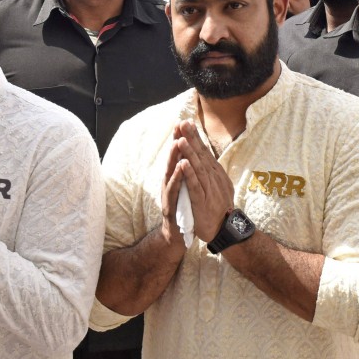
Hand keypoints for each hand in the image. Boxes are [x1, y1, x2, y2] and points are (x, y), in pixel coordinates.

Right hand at [158, 131, 186, 251]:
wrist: (177, 236)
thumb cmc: (182, 210)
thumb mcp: (185, 189)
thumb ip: (186, 174)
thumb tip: (190, 157)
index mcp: (175, 178)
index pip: (179, 156)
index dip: (181, 139)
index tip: (184, 122)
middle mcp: (169, 183)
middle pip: (173, 160)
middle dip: (176, 142)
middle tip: (179, 126)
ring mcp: (168, 194)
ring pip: (171, 172)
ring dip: (174, 157)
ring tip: (178, 143)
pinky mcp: (170, 206)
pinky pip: (174, 190)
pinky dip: (177, 177)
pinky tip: (181, 167)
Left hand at [172, 120, 234, 242]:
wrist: (223, 229)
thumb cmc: (216, 206)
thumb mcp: (215, 184)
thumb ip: (210, 170)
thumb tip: (205, 154)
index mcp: (214, 173)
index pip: (203, 151)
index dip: (195, 137)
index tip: (186, 122)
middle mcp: (213, 177)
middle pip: (201, 155)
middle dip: (192, 138)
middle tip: (184, 122)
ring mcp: (209, 188)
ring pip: (198, 167)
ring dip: (189, 152)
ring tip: (181, 139)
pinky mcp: (203, 200)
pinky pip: (195, 185)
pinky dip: (189, 174)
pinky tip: (183, 163)